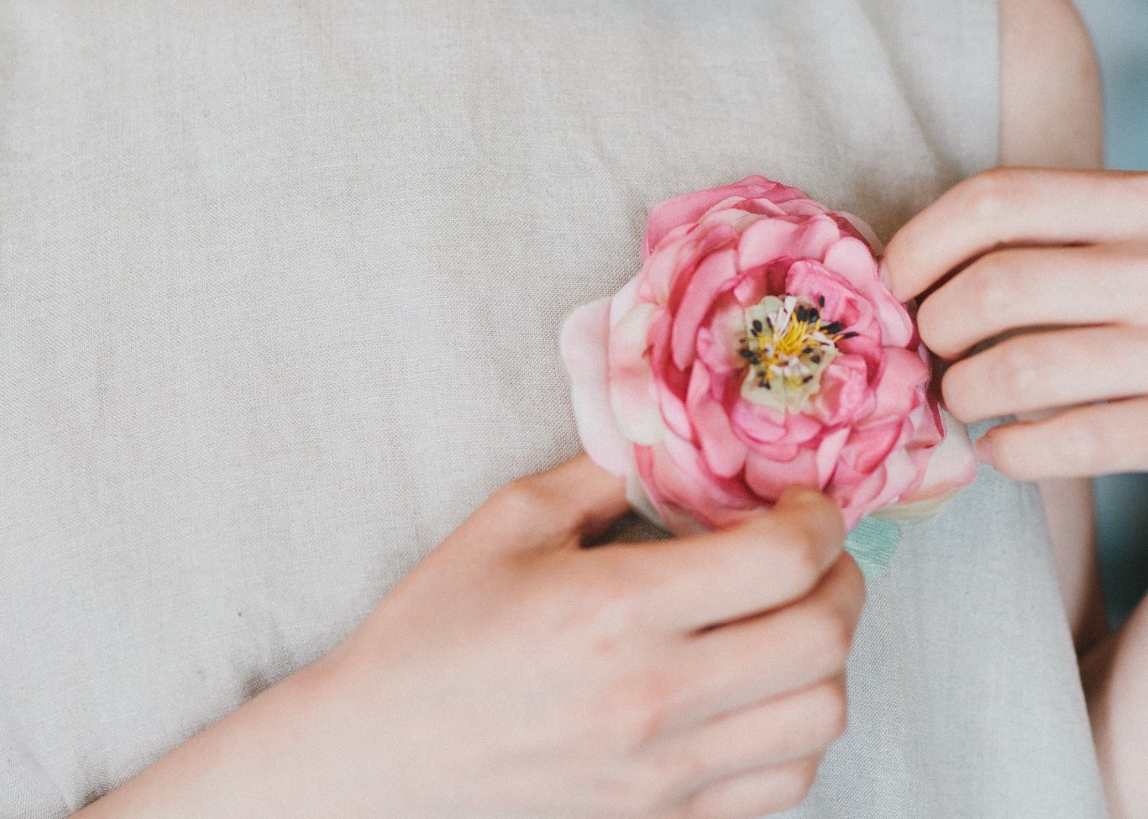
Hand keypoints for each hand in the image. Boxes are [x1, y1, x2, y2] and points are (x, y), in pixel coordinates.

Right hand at [300, 453, 864, 818]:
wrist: (384, 752)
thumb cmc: (437, 629)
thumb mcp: (510, 520)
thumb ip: (604, 472)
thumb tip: (679, 445)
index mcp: (617, 608)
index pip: (778, 560)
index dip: (818, 518)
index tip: (806, 501)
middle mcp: (656, 696)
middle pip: (821, 639)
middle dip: (843, 577)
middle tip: (817, 548)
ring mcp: (666, 771)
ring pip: (820, 718)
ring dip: (830, 656)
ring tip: (794, 615)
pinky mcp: (662, 817)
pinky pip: (784, 784)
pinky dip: (799, 730)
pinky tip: (763, 689)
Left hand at [883, 167, 1147, 480]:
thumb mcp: (1133, 230)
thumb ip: (1054, 235)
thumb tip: (908, 274)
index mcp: (1139, 201)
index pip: (999, 199)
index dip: (925, 241)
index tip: (897, 279)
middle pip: (997, 287)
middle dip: (939, 326)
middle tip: (936, 346)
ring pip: (1023, 368)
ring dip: (967, 392)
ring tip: (965, 397)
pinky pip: (1079, 441)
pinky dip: (1018, 453)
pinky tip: (1003, 451)